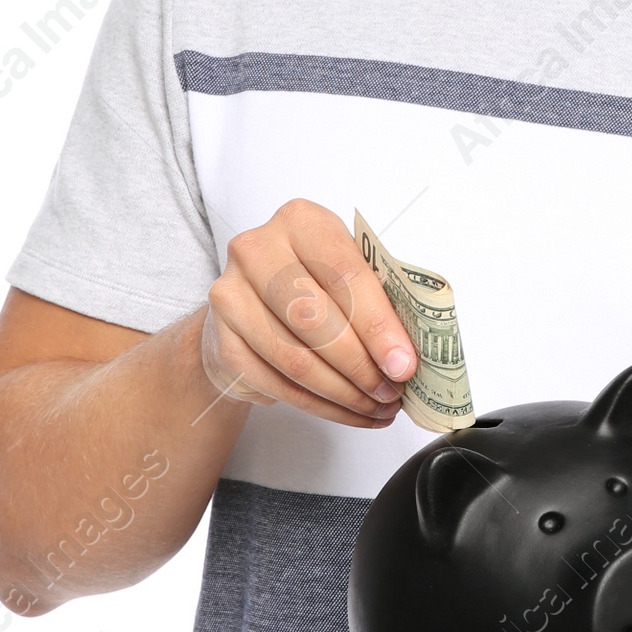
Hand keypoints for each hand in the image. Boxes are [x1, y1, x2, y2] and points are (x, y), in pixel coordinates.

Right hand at [199, 199, 414, 426]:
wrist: (247, 304)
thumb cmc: (310, 281)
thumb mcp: (345, 269)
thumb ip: (377, 298)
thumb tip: (408, 353)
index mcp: (301, 221)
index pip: (345, 274)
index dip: (378, 325)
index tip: (403, 364)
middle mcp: (258, 250)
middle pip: (316, 318)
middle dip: (361, 365)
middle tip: (391, 392)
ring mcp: (231, 295)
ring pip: (295, 358)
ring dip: (342, 393)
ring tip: (375, 407)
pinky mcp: (223, 340)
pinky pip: (275, 384)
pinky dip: (317, 405)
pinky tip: (345, 411)